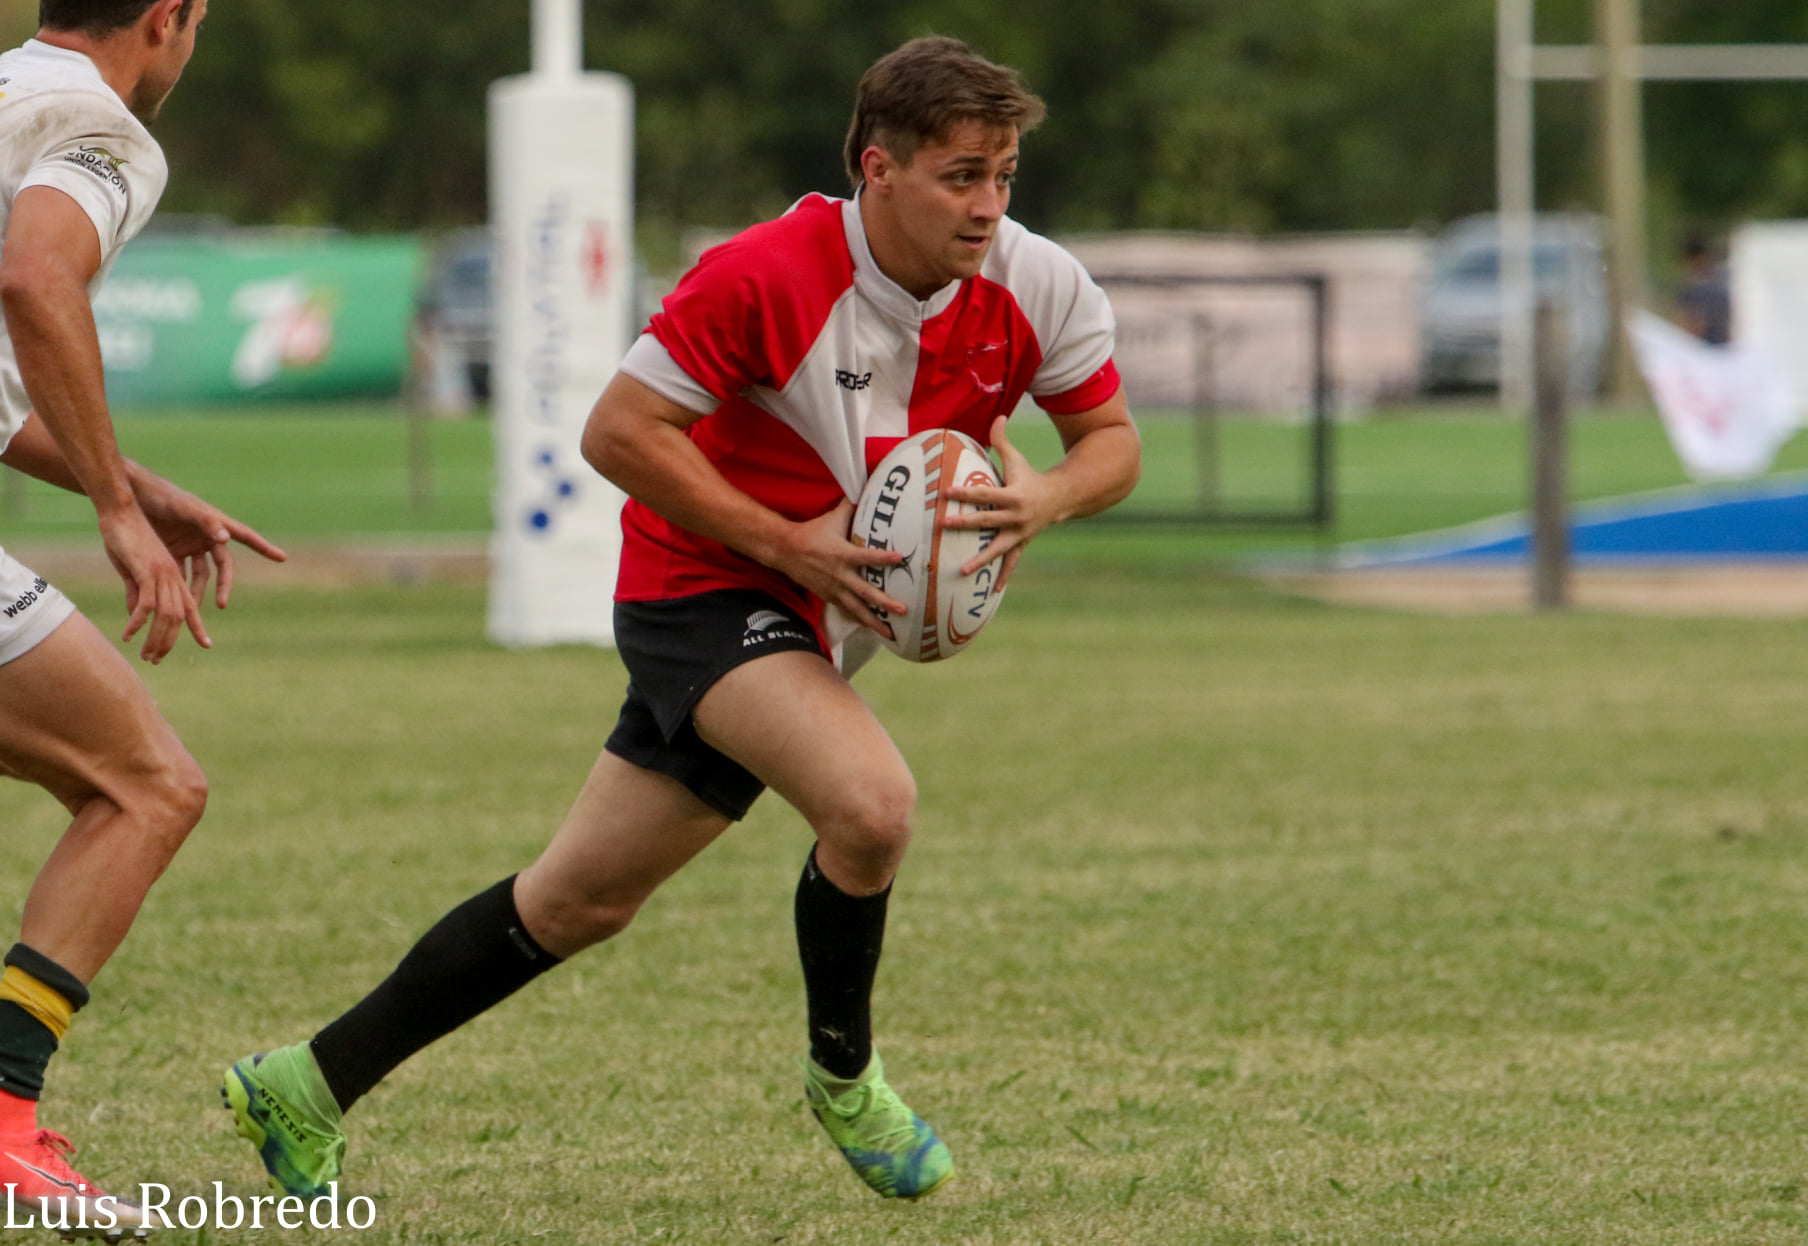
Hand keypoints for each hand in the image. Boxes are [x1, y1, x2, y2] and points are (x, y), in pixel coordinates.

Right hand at [97, 505, 208, 663]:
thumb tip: (135, 615)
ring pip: (167, 613)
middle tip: (157, 659)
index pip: (189, 605)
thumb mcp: (131, 570)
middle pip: (181, 615)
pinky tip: (128, 635)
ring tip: (147, 655)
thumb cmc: (124, 537)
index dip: (197, 625)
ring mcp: (163, 572)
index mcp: (174, 575)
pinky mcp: (148, 569)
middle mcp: (173, 575)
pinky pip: (146, 602)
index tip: (206, 644)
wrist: (120, 510)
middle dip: (170, 640)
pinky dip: (138, 621)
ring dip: (157, 638)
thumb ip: (135, 592)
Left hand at [135, 477, 287, 613]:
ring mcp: (190, 545)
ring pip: (200, 575)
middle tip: (221, 604)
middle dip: (223, 586)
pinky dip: (176, 586)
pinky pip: (179, 573)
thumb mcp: (185, 508)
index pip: (246, 537)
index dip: (264, 547)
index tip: (282, 557)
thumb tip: (226, 539)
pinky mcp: (172, 551)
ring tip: (191, 609)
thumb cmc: (163, 497)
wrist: (134, 495)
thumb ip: (206, 522)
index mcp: (216, 524)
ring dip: (197, 591)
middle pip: (222, 566)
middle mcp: (207, 536)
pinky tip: (172, 600)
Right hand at [766, 499, 905, 638]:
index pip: (867, 557)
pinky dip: (859, 620)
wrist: (785, 550)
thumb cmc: (812, 532)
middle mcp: (840, 575)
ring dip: (874, 621)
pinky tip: (872, 628)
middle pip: (866, 592)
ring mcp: (834, 589)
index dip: (883, 558)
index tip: (900, 559)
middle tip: (903, 610)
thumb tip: (865, 486)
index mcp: (842, 554)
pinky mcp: (828, 596)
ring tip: (890, 633)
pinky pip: (847, 611)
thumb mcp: (831, 518)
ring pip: (856, 609)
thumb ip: (850, 506)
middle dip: (885, 602)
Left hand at [944, 416, 1061, 589]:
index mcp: (1013, 495)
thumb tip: (998, 415)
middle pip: (986, 522)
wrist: (1060, 499)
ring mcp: (1019, 534)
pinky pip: (1010, 563)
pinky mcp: (1021, 544)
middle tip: (942, 527)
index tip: (944, 493)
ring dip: (980, 560)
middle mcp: (1016, 517)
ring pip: (997, 549)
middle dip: (964, 525)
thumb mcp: (1018, 459)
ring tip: (962, 570)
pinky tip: (991, 591)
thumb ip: (1003, 440)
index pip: (983, 494)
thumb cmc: (1031, 476)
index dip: (964, 493)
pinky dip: (1002, 576)